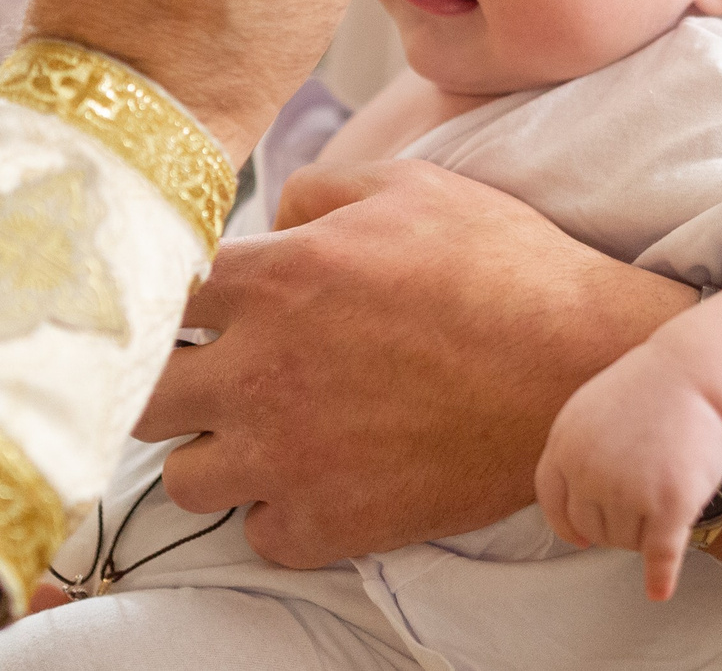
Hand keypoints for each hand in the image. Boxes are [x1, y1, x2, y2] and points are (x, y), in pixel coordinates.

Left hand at [135, 159, 696, 565]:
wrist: (578, 367)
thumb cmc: (502, 267)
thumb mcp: (409, 187)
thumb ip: (319, 190)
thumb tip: (275, 214)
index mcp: (272, 277)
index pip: (159, 293)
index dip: (180, 299)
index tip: (207, 309)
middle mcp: (260, 370)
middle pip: (143, 392)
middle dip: (169, 379)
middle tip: (215, 375)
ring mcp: (289, 455)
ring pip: (183, 475)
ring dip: (215, 453)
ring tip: (263, 433)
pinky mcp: (330, 522)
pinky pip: (257, 533)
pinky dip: (278, 512)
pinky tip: (316, 477)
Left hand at [536, 342, 721, 600]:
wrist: (699, 374)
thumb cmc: (650, 389)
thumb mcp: (591, 409)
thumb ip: (576, 450)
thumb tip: (569, 493)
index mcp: (565, 446)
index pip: (555, 504)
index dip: (569, 526)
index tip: (580, 538)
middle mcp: (590, 472)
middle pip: (595, 529)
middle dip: (618, 524)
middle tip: (646, 498)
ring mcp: (629, 490)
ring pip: (629, 541)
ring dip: (647, 530)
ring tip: (667, 490)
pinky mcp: (670, 504)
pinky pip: (660, 554)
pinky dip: (660, 577)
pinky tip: (660, 591)